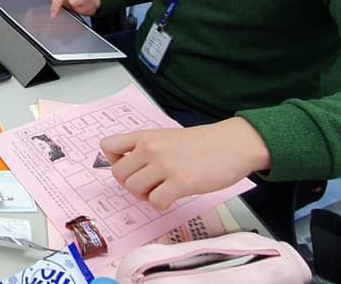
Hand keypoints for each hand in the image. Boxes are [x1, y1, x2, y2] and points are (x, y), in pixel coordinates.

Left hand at [100, 117, 270, 210]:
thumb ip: (146, 148)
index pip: (107, 146)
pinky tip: (172, 197)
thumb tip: (130, 169)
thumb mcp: (167, 137)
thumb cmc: (203, 143)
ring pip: (134, 189)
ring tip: (162, 190)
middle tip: (148, 185)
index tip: (130, 168)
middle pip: (118, 175)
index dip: (114, 162)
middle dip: (131, 184)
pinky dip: (162, 204)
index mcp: (146, 136)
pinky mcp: (180, 182)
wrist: (232, 144)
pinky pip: (155, 202)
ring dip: (146, 196)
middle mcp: (150, 148)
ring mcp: (164, 165)